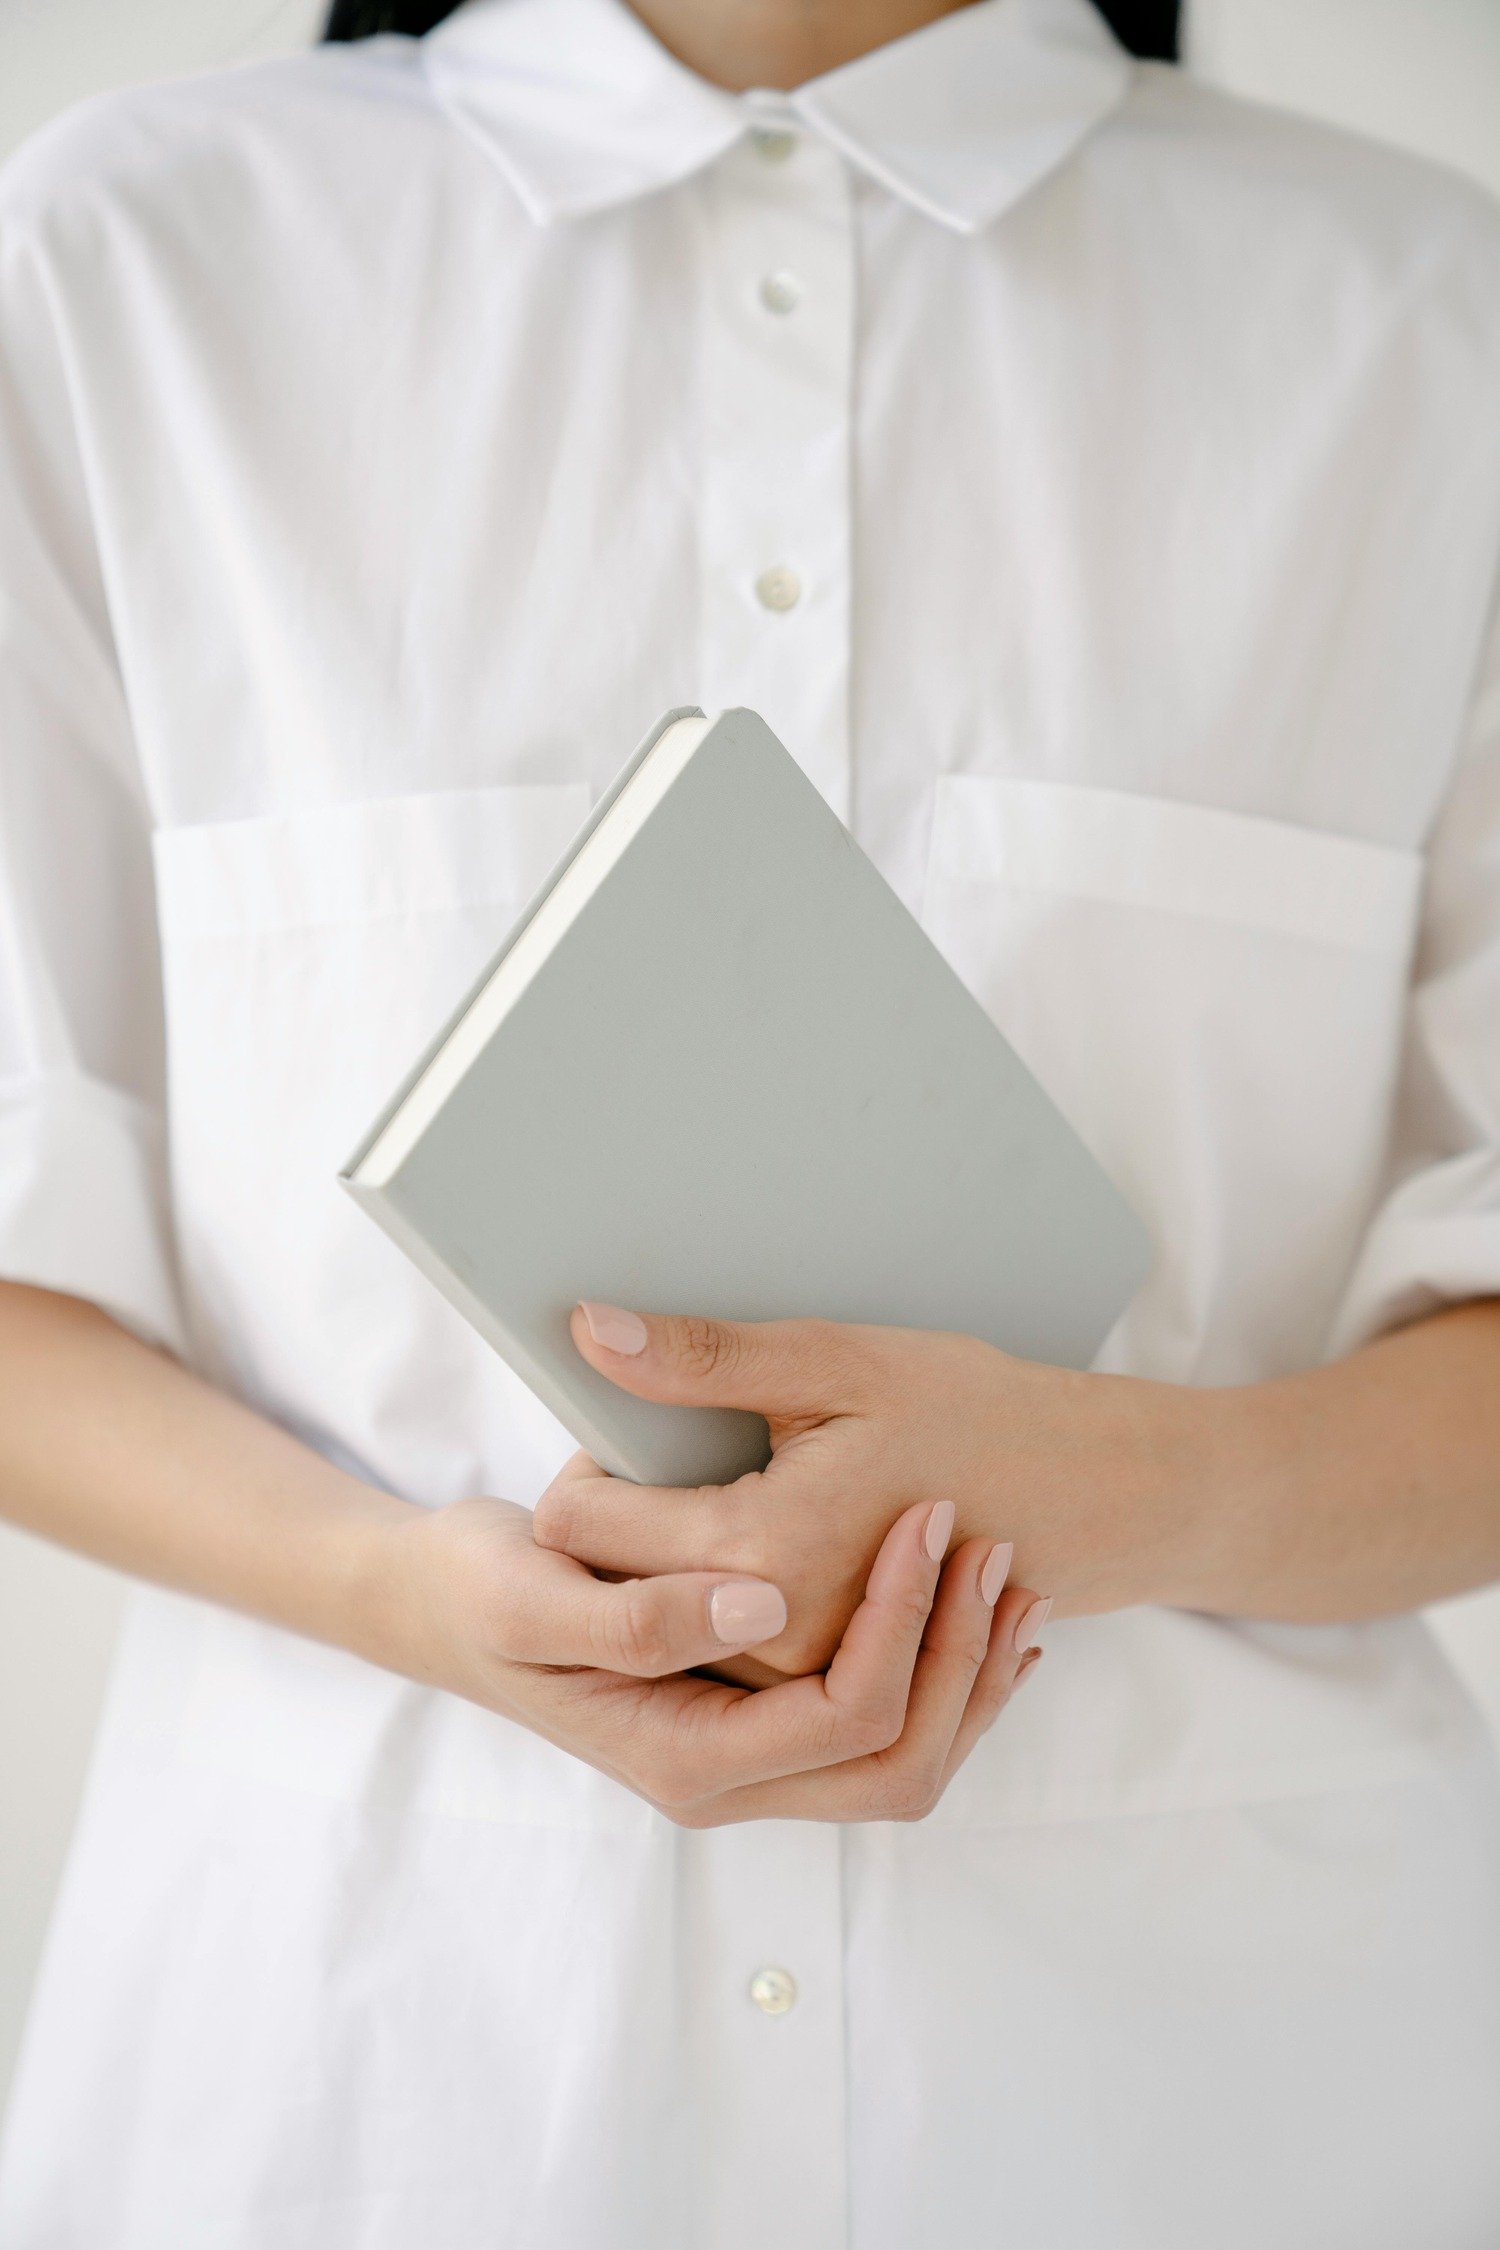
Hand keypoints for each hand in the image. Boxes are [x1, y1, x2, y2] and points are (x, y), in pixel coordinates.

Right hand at [365, 1491, 1042, 1824]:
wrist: (443, 1604)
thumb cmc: (478, 1592)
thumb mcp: (532, 1593)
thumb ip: (639, 1614)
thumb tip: (758, 1606)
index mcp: (686, 1758)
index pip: (845, 1719)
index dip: (902, 1624)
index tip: (926, 1520)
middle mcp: (728, 1780)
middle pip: (899, 1765)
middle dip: (962, 1663)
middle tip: (995, 1550)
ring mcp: (749, 1758)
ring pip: (906, 1757)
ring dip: (969, 1672)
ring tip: (1011, 1575)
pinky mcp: (761, 1719)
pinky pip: (881, 1727)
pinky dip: (943, 1670)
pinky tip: (974, 1603)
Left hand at [533, 1303, 1209, 1674]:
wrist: (1087, 1494)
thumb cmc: (971, 1411)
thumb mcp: (836, 1362)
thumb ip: (704, 1358)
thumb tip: (587, 1330)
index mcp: (762, 1549)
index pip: (581, 1521)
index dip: (583, 1463)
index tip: (627, 1424)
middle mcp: (773, 1636)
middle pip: (607, 1583)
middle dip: (614, 1522)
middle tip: (671, 1453)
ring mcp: (801, 1673)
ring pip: (660, 1626)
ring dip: (660, 1565)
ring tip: (722, 1490)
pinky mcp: (823, 1684)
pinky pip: (721, 1651)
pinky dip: (714, 1597)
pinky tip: (763, 1540)